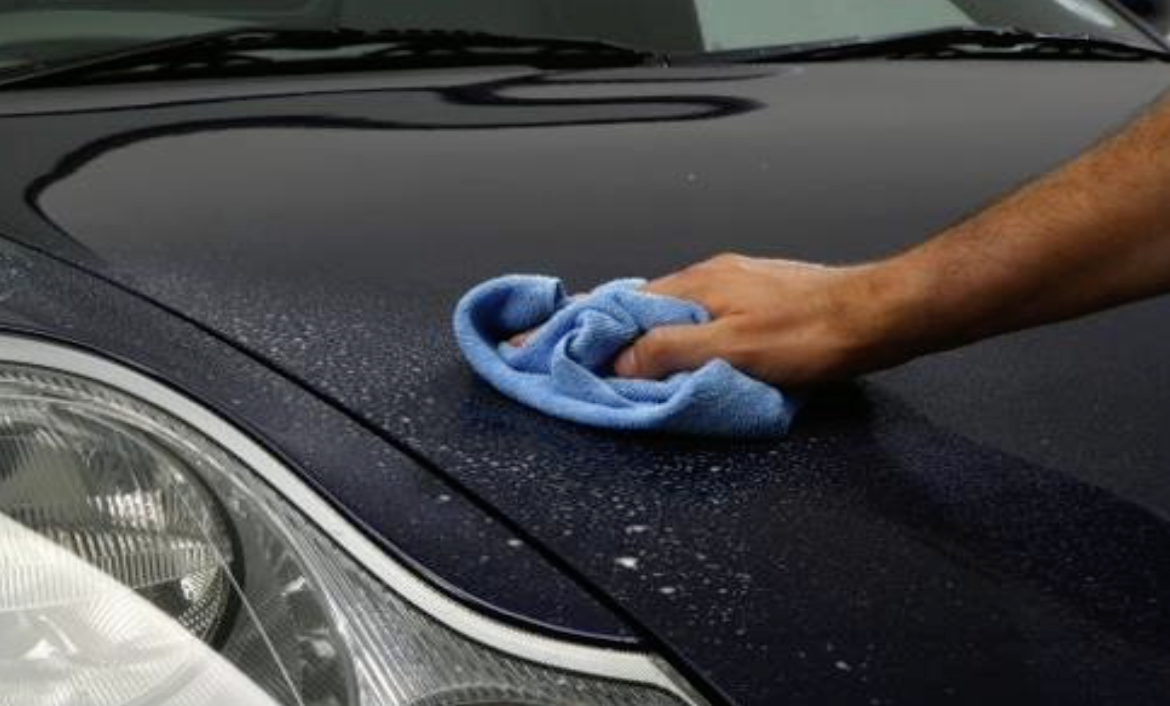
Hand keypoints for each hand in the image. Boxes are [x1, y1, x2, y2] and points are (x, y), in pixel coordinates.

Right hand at [613, 254, 921, 386]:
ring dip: (656, 337)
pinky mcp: (762, 298)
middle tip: (598, 367)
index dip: (595, 328)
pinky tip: (694, 356)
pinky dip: (688, 336)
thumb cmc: (813, 333)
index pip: (626, 304)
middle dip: (621, 334)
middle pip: (650, 306)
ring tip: (639, 370)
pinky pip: (708, 315)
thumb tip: (622, 361)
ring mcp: (740, 284)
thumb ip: (672, 352)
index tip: (569, 349)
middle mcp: (714, 276)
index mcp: (698, 285)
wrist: (879, 315)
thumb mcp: (732, 349)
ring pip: (680, 311)